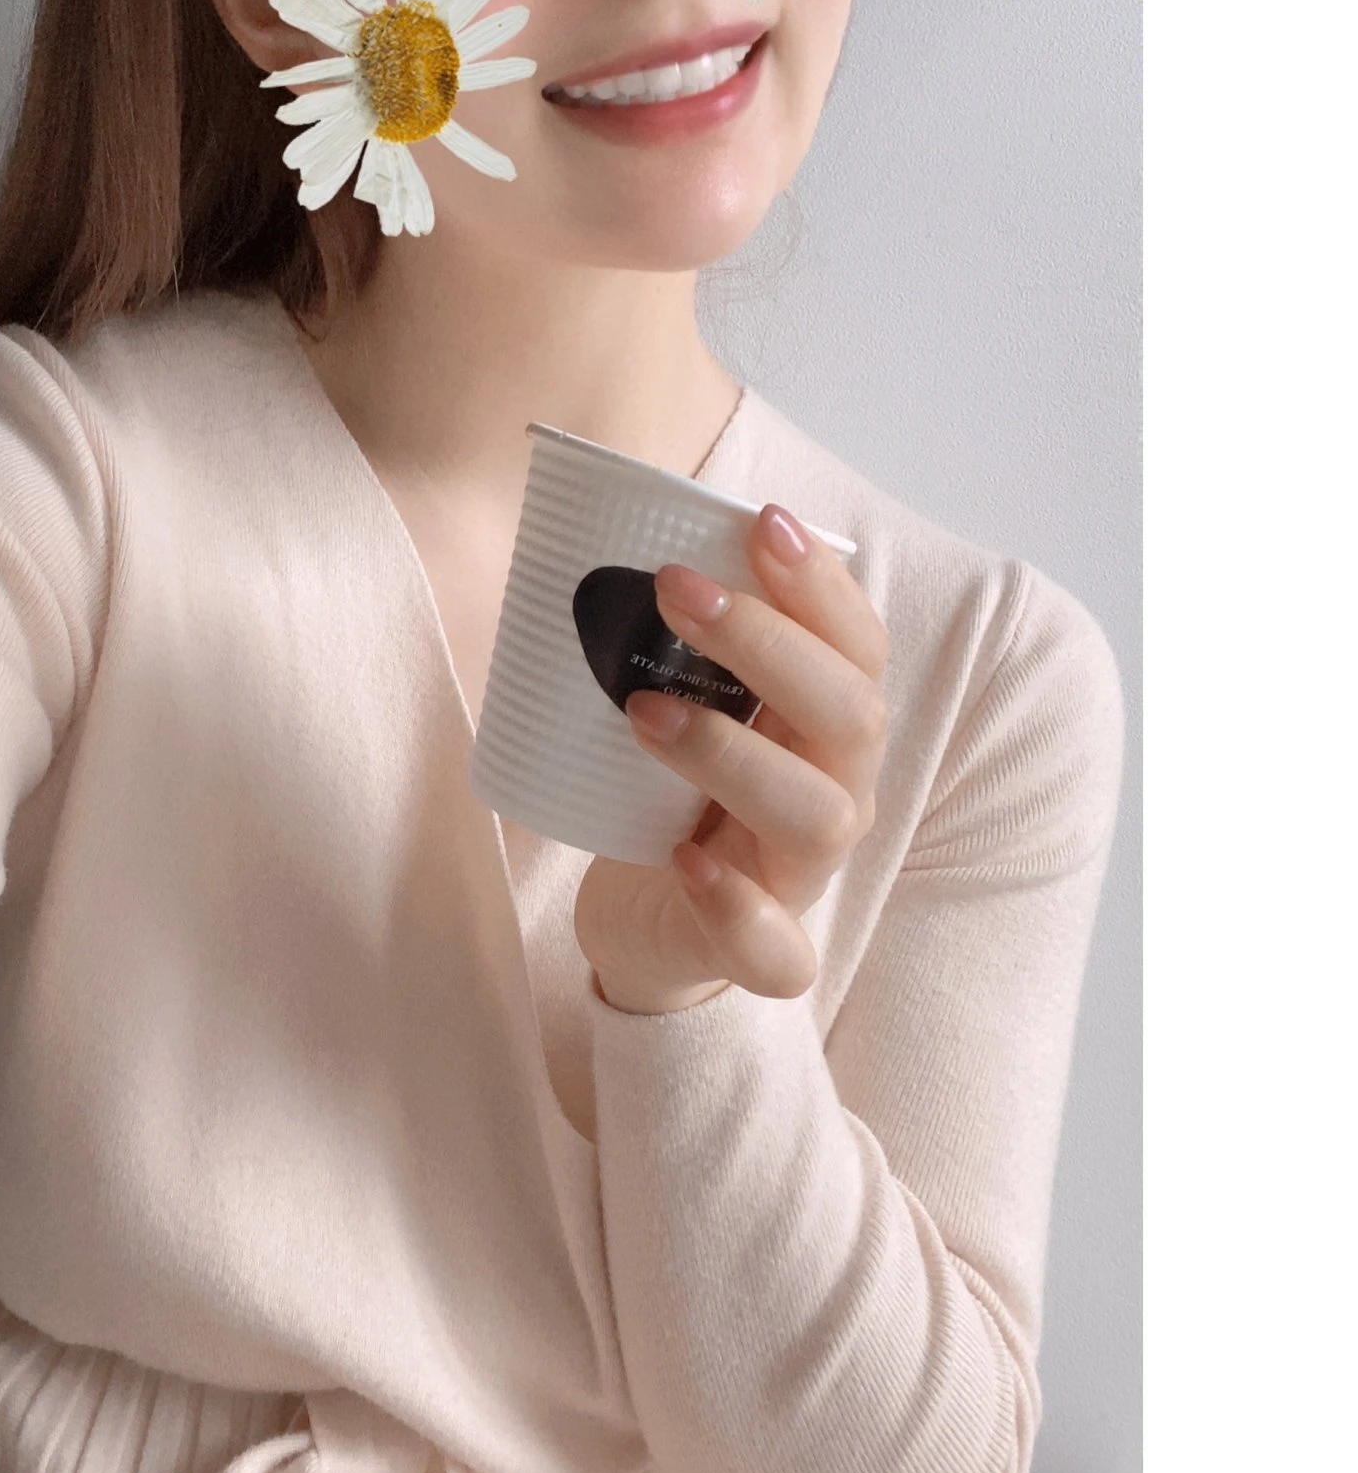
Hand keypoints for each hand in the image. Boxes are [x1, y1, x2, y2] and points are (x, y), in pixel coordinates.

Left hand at [573, 504, 889, 1014]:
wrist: (648, 925)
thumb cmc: (670, 796)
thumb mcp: (685, 706)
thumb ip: (679, 640)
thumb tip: (616, 529)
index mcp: (825, 727)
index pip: (857, 646)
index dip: (820, 584)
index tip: (760, 521)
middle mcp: (834, 794)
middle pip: (850, 716)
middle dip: (768, 644)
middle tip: (675, 589)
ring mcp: (799, 876)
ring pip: (817, 816)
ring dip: (731, 752)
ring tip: (643, 713)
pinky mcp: (756, 951)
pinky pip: (777, 950)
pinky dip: (738, 908)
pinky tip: (688, 863)